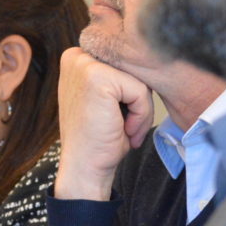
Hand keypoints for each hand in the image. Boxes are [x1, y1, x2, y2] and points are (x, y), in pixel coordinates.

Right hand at [53, 47, 153, 200]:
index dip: (130, 94)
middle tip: (122, 127)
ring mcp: (84, 65)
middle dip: (136, 102)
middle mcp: (76, 57)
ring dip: (140, 111)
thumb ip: (117, 76)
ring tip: (123, 129)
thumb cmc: (98, 139)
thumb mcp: (105, 98)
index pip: (126, 65)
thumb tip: (150, 58)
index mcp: (76, 58)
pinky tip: (123, 130)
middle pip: (133, 70)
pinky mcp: (97, 77)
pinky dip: (141, 116)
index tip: (115, 117)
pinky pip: (140, 92)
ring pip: (139, 81)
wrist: (84, 168)